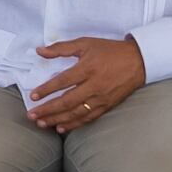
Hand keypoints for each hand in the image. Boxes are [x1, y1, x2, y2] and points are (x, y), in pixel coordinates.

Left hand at [24, 35, 148, 131]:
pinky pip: (88, 118)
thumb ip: (62, 48)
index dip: (46, 90)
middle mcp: (94, 85)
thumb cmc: (110, 50)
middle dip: (48, 110)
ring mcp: (101, 98)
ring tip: (42, 123)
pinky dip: (74, 124)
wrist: (139, 61)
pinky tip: (61, 128)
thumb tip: (39, 50)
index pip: (62, 81)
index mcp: (87, 68)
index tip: (33, 97)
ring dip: (58, 120)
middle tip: (32, 115)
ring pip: (76, 112)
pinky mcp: (107, 106)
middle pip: (67, 101)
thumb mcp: (86, 43)